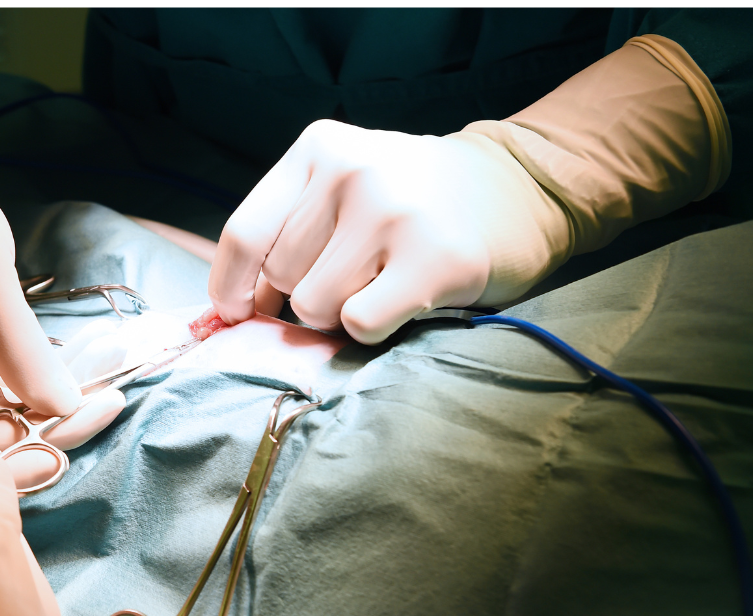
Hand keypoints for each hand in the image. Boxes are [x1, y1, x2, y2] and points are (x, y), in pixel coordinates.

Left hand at [209, 119, 568, 344]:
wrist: (522, 187)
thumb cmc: (414, 199)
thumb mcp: (343, 187)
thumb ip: (289, 230)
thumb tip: (237, 307)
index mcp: (317, 149)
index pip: (244, 233)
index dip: (231, 285)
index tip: (239, 310)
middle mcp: (351, 171)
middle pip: (282, 276)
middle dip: (306, 292)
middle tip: (357, 273)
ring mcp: (392, 213)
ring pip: (315, 306)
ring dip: (341, 312)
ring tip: (384, 280)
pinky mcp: (432, 260)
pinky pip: (358, 324)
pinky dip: (371, 330)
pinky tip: (404, 300)